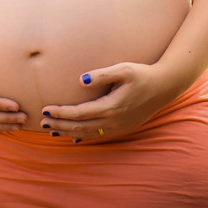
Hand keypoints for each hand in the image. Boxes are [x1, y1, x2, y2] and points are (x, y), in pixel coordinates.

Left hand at [39, 61, 193, 140]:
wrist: (164, 87)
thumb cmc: (142, 74)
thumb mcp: (123, 69)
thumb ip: (102, 74)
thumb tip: (81, 80)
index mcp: (111, 106)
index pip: (79, 113)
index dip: (61, 113)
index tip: (46, 109)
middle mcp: (114, 121)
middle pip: (81, 127)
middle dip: (60, 125)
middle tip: (43, 122)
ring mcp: (119, 127)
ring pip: (89, 134)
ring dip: (69, 132)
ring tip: (53, 131)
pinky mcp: (123, 128)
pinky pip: (99, 136)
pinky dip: (84, 137)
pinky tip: (74, 138)